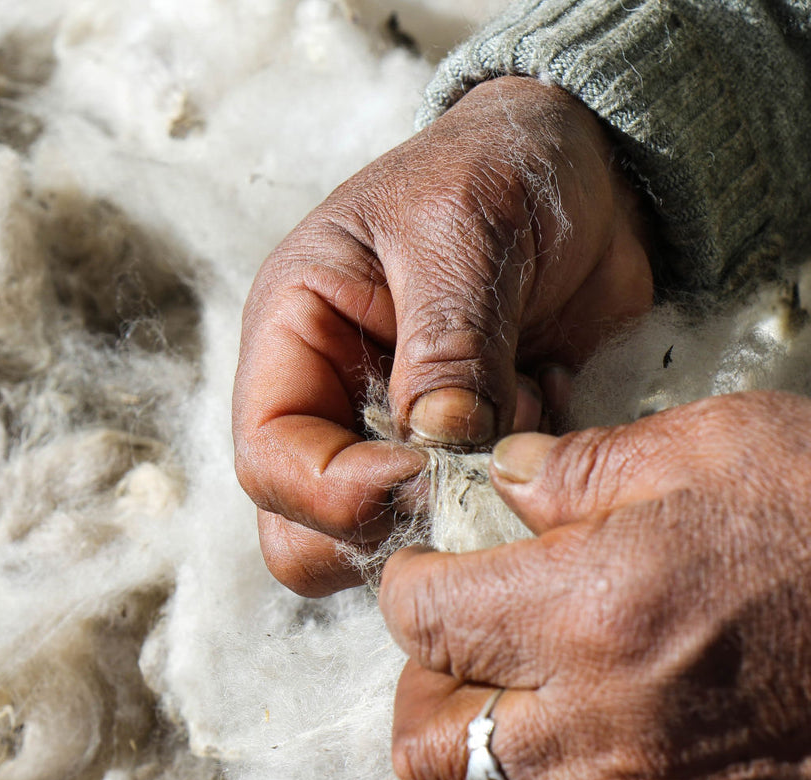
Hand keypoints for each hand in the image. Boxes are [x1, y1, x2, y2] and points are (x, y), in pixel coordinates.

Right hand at [232, 76, 652, 595]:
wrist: (582, 170)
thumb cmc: (495, 170)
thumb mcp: (459, 230)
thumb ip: (445, 344)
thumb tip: (438, 443)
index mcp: (294, 338)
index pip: (270, 461)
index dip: (338, 492)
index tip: (430, 468)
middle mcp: (330, 399)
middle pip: (307, 528)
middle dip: (391, 519)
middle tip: (476, 464)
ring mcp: (395, 433)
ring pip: (390, 535)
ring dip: (467, 500)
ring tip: (525, 402)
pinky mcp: (462, 448)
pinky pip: (477, 512)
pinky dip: (522, 482)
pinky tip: (553, 393)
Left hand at [382, 390, 810, 779]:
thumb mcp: (718, 447)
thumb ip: (584, 466)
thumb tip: (506, 479)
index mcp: (591, 610)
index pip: (422, 616)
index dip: (411, 587)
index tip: (431, 575)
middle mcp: (605, 730)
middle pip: (429, 744)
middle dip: (422, 693)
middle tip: (456, 658)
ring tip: (478, 747)